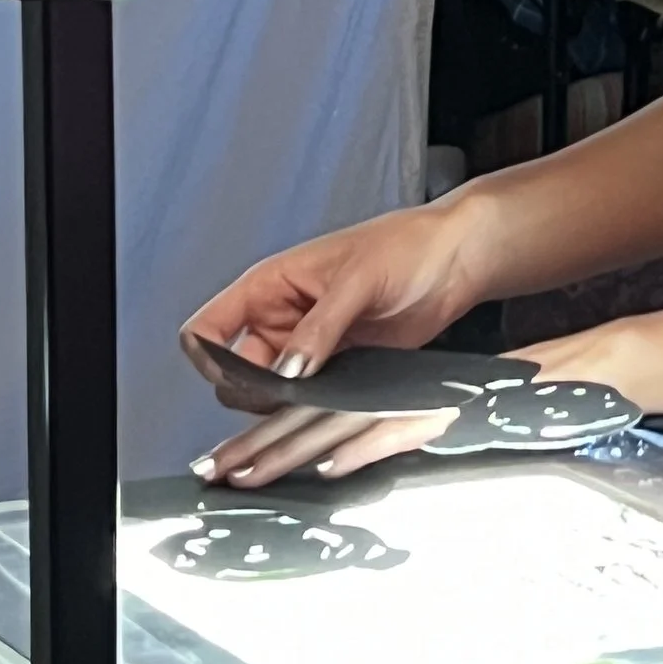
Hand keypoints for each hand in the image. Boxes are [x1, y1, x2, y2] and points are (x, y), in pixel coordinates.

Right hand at [183, 199, 482, 490]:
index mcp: (269, 287)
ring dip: (282, 408)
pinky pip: (309, 401)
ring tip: (311, 407)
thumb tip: (287, 372)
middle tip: (287, 397)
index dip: (207, 356)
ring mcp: (308, 349)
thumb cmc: (405, 246)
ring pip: (270, 395)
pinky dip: (312, 413)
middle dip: (251, 392)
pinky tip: (329, 417)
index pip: (207, 328)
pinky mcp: (338, 371)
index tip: (231, 377)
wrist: (456, 261)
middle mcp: (280, 321)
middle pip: (236, 373)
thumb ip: (320, 327)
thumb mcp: (357, 280)